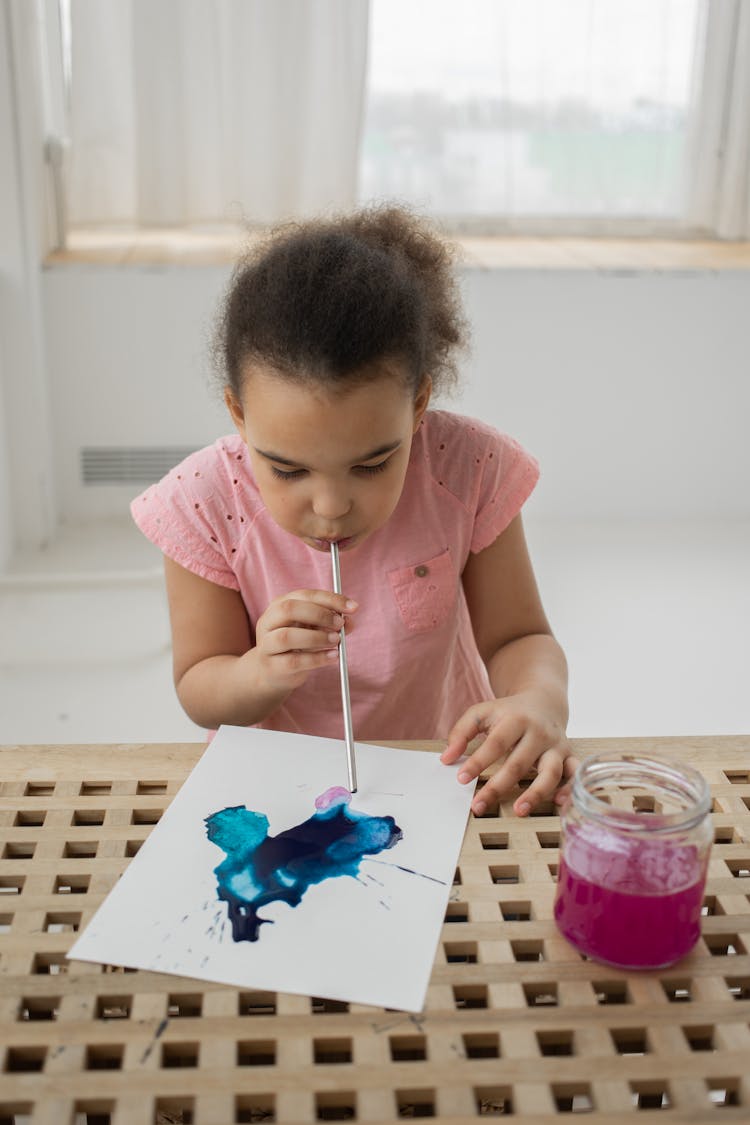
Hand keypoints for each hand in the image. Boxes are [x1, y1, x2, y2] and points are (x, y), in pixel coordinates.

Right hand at [253, 588, 356, 693]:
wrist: (271, 673)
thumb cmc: (294, 646)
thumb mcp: (312, 630)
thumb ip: (330, 623)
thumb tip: (350, 620)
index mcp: (279, 605)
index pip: (304, 595)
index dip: (330, 599)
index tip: (353, 607)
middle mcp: (268, 622)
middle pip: (289, 609)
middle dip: (319, 614)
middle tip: (340, 624)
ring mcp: (266, 644)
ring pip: (287, 637)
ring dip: (316, 637)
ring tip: (336, 641)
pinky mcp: (271, 666)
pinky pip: (293, 661)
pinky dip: (317, 659)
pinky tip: (332, 657)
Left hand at [441, 692, 575, 816]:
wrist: (544, 701)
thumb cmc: (509, 711)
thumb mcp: (482, 712)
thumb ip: (461, 732)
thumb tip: (446, 758)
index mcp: (516, 719)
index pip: (496, 743)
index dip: (478, 762)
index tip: (461, 779)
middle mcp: (539, 733)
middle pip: (519, 762)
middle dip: (498, 786)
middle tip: (478, 805)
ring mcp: (556, 746)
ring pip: (551, 772)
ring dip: (536, 793)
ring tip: (519, 810)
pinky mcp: (569, 756)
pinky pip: (574, 774)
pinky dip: (570, 789)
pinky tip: (559, 803)